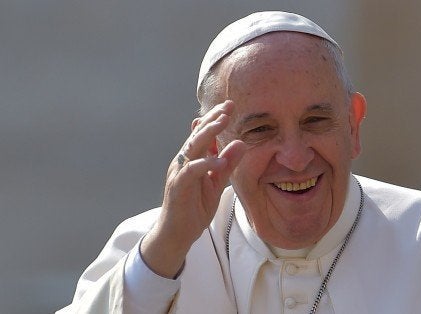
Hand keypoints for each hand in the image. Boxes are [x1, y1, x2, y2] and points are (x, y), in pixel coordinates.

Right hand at [141, 100, 245, 277]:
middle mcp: (183, 161)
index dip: (215, 119)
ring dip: (208, 134)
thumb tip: (241, 143)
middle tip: (228, 106)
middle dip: (212, 119)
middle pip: (197, 135)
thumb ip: (227, 164)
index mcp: (192, 159)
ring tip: (223, 122)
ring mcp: (178, 173)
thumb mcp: (217, 183)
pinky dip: (205, 164)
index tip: (230, 105)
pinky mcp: (178, 186)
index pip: (204, 134)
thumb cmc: (194, 207)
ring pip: (192, 148)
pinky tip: (219, 160)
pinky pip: (191, 171)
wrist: (177, 233)